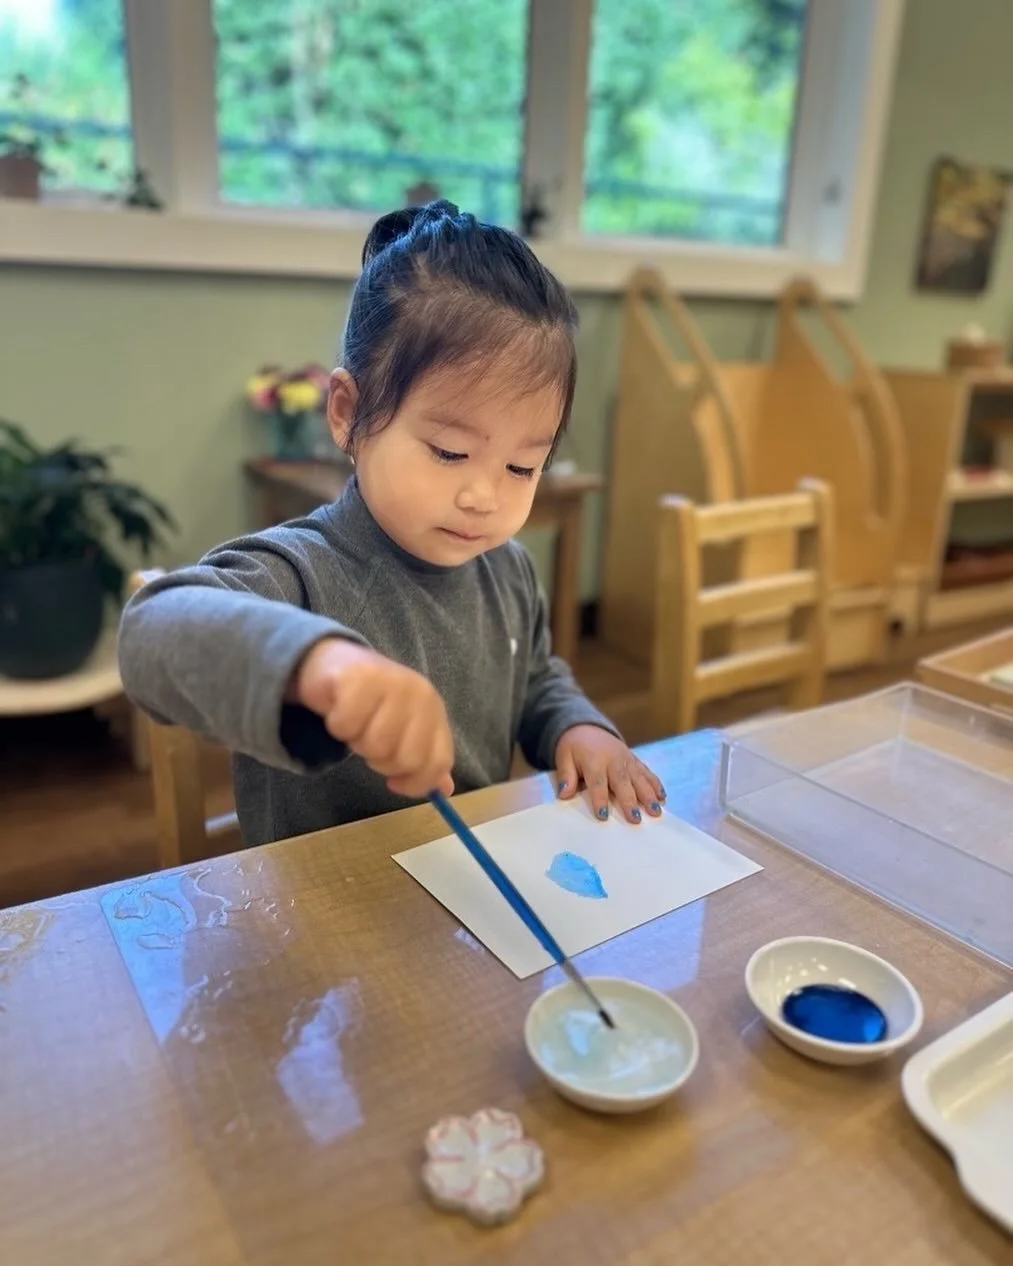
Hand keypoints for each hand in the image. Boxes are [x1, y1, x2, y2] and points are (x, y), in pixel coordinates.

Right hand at [291, 638, 454, 798]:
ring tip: (356, 723)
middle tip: (369, 740)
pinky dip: (337, 725)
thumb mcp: (405, 732)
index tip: (393, 783)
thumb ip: (424, 759)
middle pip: (406, 759)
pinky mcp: (358, 677)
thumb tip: (445, 790)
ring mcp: (391, 682)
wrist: (338, 665)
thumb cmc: (374, 705)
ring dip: (356, 742)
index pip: (438, 762)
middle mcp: (419, 694)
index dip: (416, 783)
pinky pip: (346, 726)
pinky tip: (339, 709)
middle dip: (380, 761)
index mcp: (434, 710)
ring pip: (374, 745)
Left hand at [555, 725, 664, 823]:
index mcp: (594, 760)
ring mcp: (627, 760)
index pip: (598, 782)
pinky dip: (656, 784)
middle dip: (630, 801)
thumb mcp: (563, 757)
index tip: (603, 816)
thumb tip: (564, 794)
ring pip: (640, 778)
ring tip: (656, 811)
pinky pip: (647, 772)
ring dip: (649, 795)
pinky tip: (663, 797)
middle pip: (623, 782)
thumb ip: (566, 776)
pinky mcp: (635, 760)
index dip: (600, 799)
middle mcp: (614, 760)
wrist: (587, 728)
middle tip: (636, 819)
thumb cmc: (574, 748)